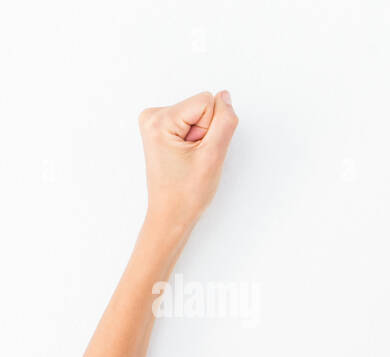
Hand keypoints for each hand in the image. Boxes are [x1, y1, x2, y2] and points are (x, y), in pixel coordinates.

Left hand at [137, 90, 238, 226]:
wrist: (171, 214)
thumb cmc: (187, 193)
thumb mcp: (213, 156)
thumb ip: (224, 122)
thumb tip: (225, 96)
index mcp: (159, 119)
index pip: (207, 103)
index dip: (213, 129)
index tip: (200, 151)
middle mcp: (152, 115)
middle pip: (201, 107)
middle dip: (206, 133)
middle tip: (195, 158)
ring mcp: (154, 122)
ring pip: (198, 116)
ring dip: (202, 139)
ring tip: (191, 160)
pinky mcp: (161, 129)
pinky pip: (191, 123)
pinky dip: (195, 141)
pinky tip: (187, 158)